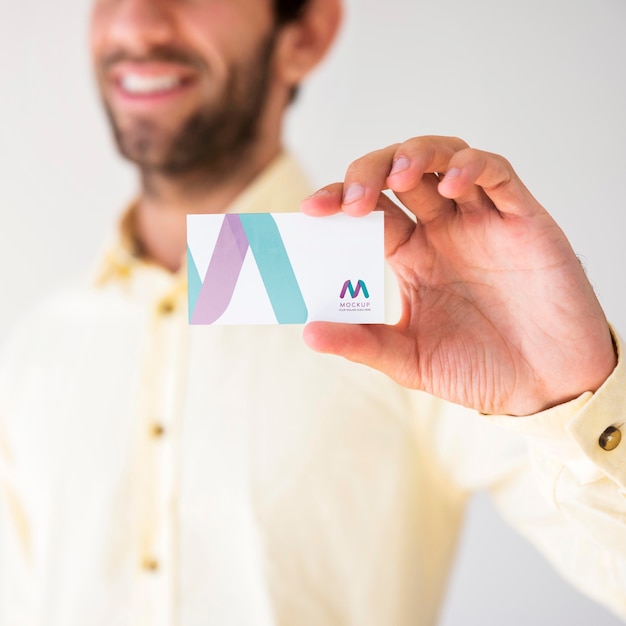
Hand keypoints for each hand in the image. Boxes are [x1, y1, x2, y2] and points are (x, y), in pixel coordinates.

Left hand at [301, 136, 615, 414]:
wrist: (544, 387)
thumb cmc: (478, 369)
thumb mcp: (409, 360)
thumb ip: (363, 343)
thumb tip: (309, 332)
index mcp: (412, 256)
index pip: (369, 212)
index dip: (338, 201)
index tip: (311, 210)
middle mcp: (443, 231)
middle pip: (399, 173)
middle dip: (369, 173)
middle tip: (351, 200)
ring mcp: (481, 221)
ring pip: (446, 158)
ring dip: (416, 155)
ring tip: (395, 177)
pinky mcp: (522, 220)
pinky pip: (498, 175)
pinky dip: (472, 168)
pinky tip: (450, 186)